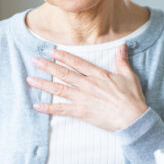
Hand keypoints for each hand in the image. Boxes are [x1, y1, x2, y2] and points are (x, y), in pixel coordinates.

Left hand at [26, 44, 147, 130]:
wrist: (133, 118)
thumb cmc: (132, 98)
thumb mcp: (129, 75)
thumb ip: (122, 60)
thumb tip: (123, 45)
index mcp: (98, 74)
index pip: (76, 62)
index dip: (62, 56)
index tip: (50, 51)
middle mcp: (87, 84)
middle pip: (63, 73)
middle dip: (47, 66)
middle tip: (34, 60)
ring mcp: (83, 98)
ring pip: (58, 89)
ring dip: (43, 84)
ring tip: (30, 79)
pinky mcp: (81, 112)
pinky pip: (61, 109)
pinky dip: (48, 108)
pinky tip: (37, 106)